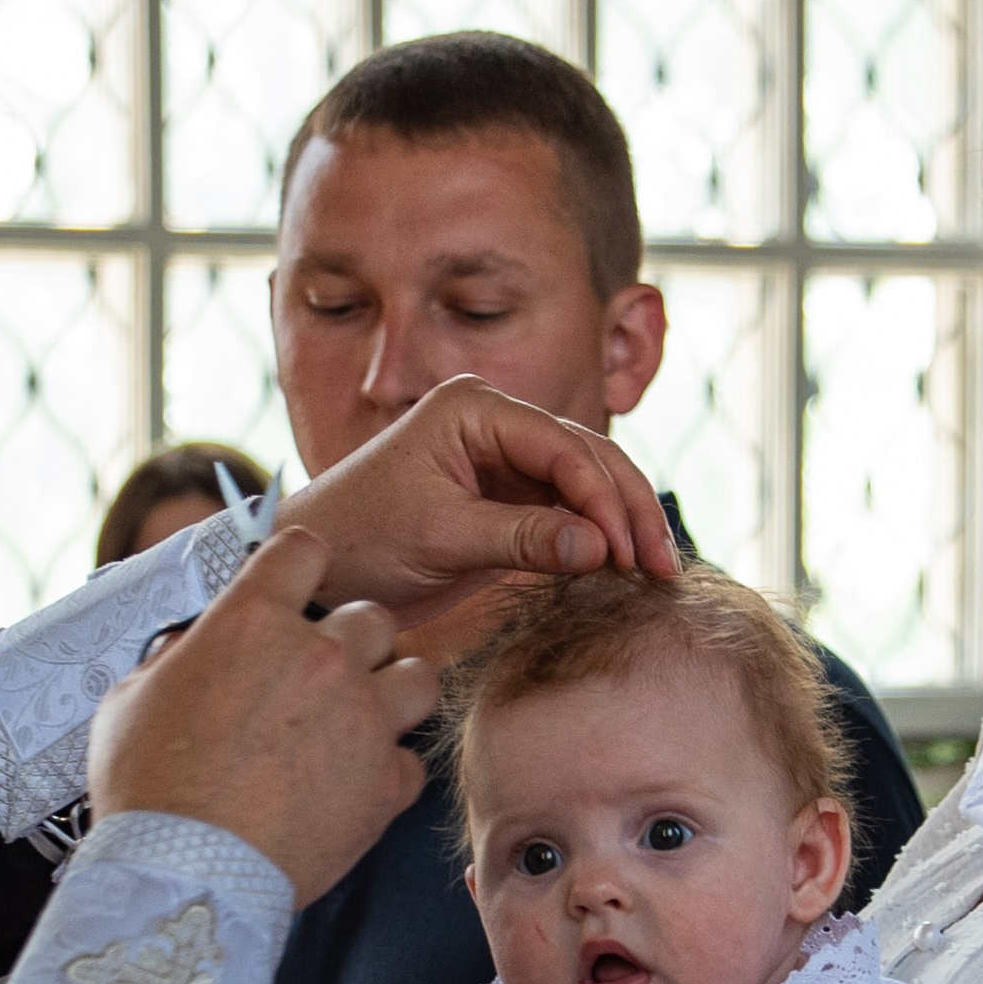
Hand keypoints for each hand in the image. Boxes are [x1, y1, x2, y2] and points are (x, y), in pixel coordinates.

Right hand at [89, 525, 433, 904]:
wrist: (186, 874)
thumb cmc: (146, 789)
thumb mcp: (130, 701)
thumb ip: (173, 658)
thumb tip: (190, 647)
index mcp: (253, 621)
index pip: (303, 549)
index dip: (300, 565)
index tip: (295, 588)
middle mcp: (320, 657)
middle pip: (373, 617)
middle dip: (352, 641)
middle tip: (325, 676)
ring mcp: (363, 718)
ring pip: (418, 677)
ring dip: (391, 694)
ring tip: (362, 721)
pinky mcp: (385, 783)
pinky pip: (410, 762)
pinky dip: (387, 773)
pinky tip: (353, 787)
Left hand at [280, 376, 678, 635]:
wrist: (319, 568)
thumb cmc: (360, 538)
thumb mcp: (440, 538)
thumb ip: (520, 538)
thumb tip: (600, 549)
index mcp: (475, 408)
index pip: (563, 447)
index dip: (604, 500)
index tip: (627, 552)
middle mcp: (497, 423)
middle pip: (589, 459)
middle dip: (630, 511)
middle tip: (663, 567)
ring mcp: (506, 461)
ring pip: (587, 487)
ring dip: (623, 528)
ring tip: (656, 575)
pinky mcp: (508, 501)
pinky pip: (567, 515)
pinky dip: (597, 544)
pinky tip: (625, 574)